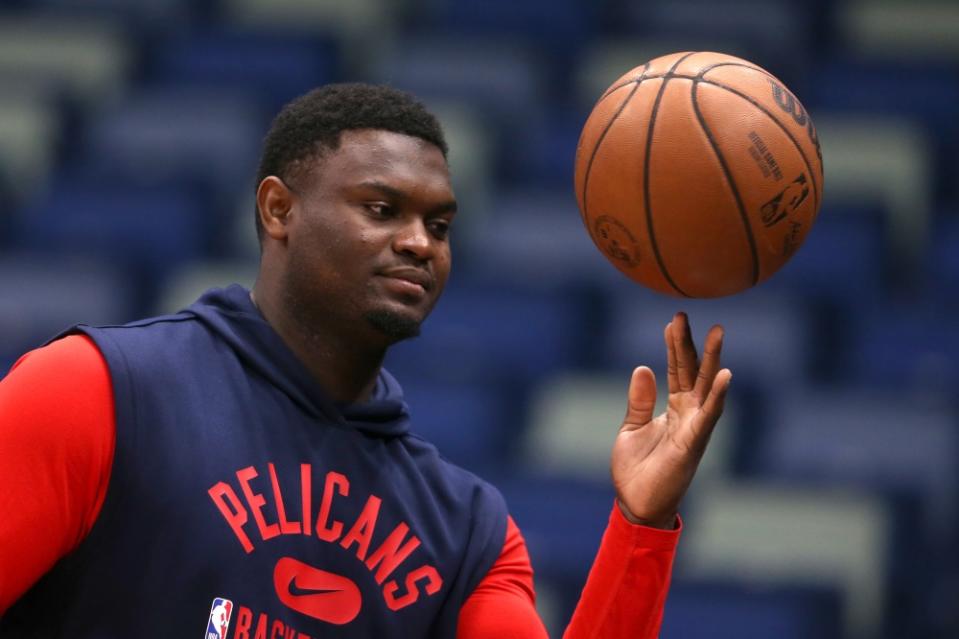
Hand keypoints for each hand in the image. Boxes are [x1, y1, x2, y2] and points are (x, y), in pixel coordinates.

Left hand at [610, 312, 730, 528]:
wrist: (637, 504)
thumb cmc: (636, 470)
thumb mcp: (631, 428)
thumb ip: (639, 399)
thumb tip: (642, 367)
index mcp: (673, 408)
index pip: (676, 369)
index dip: (674, 345)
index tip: (672, 320)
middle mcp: (688, 413)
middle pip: (693, 371)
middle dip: (691, 343)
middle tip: (686, 314)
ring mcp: (694, 426)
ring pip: (707, 387)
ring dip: (713, 359)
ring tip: (718, 332)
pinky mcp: (694, 442)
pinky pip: (709, 415)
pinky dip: (719, 395)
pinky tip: (726, 374)